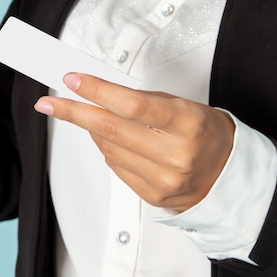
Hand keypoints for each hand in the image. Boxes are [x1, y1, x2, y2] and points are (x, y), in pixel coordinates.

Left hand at [34, 73, 234, 211]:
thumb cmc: (203, 133)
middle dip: (73, 113)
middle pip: (110, 129)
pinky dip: (110, 150)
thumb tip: (96, 94)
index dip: (97, 92)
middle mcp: (174, 154)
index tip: (73, 81)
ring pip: (107, 148)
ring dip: (94, 131)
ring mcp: (162, 178)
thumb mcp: (179, 105)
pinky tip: (121, 143)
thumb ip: (139, 101)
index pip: (132, 104)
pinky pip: (114, 166)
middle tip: (49, 103)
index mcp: (185, 123)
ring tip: (102, 119)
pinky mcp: (151, 195)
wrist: (228, 174)